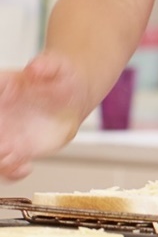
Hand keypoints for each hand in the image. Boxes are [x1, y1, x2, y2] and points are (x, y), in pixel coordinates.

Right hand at [0, 52, 91, 179]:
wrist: (72, 96)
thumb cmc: (61, 78)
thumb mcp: (58, 66)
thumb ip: (47, 65)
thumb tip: (36, 67)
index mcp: (1, 87)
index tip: (1, 112)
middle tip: (5, 144)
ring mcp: (4, 133)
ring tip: (13, 156)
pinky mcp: (17, 150)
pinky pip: (7, 167)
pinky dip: (11, 171)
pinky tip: (24, 167)